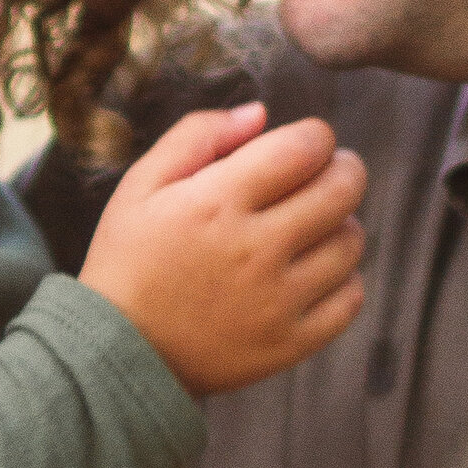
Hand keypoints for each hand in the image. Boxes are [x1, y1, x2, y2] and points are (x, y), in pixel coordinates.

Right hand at [79, 104, 365, 395]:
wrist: (116, 353)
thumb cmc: (128, 261)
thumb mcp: (141, 185)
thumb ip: (198, 136)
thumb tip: (260, 113)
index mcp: (218, 202)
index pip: (306, 147)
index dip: (315, 136)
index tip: (303, 145)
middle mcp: (256, 249)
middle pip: (343, 190)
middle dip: (342, 170)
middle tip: (326, 176)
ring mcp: (277, 301)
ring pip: (351, 243)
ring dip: (342, 225)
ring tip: (314, 227)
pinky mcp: (289, 344)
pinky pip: (350, 299)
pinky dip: (343, 279)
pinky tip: (315, 273)